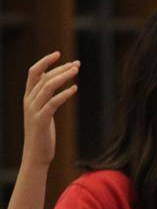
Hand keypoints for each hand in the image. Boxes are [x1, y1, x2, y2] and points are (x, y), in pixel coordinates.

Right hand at [22, 52, 79, 167]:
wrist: (36, 155)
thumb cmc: (43, 133)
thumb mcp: (43, 111)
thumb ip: (45, 96)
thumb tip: (53, 80)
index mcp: (28, 97)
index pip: (33, 72)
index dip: (44, 61)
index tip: (58, 53)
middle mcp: (29, 101)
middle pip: (44, 78)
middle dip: (60, 68)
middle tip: (76, 64)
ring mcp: (34, 110)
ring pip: (47, 87)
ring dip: (63, 77)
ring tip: (76, 72)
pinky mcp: (41, 120)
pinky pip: (53, 103)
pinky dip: (64, 94)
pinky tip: (75, 89)